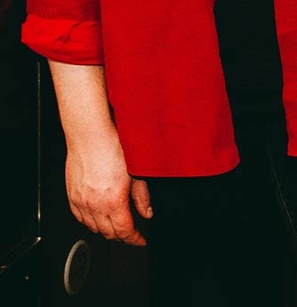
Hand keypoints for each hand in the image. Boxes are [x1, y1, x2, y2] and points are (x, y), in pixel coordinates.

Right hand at [63, 131, 152, 245]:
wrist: (89, 135)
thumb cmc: (113, 147)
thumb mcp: (136, 172)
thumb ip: (141, 196)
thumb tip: (146, 212)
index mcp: (114, 201)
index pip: (125, 231)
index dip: (135, 239)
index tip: (141, 240)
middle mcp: (95, 205)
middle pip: (109, 232)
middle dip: (122, 236)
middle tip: (132, 234)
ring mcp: (81, 201)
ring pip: (93, 227)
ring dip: (106, 230)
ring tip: (117, 226)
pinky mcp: (71, 196)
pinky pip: (79, 218)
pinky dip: (90, 222)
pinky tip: (97, 218)